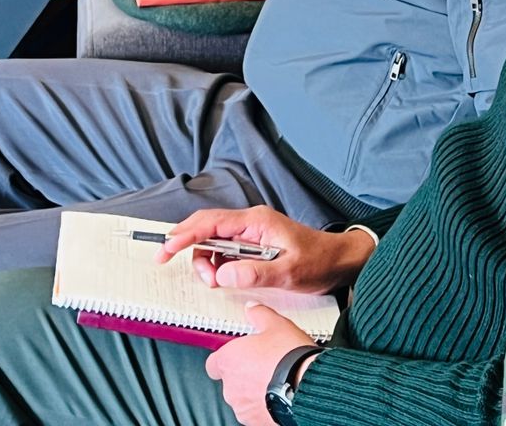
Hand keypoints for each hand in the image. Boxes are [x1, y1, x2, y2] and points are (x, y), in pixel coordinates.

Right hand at [161, 206, 375, 293]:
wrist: (339, 261)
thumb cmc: (318, 261)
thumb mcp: (288, 272)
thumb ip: (255, 273)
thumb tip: (223, 274)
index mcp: (255, 221)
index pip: (210, 222)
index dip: (184, 234)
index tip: (166, 248)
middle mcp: (250, 222)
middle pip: (206, 228)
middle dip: (190, 249)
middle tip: (193, 276)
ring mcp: (251, 233)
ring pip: (213, 242)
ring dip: (206, 262)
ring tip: (216, 283)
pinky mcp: (253, 245)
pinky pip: (225, 251)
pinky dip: (218, 265)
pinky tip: (225, 278)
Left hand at [205, 304, 314, 425]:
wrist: (308, 386)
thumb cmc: (289, 356)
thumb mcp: (276, 325)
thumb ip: (259, 315)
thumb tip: (252, 308)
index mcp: (228, 361)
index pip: (214, 364)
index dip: (226, 358)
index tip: (239, 354)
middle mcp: (231, 387)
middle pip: (231, 381)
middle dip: (244, 375)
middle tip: (264, 364)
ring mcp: (243, 408)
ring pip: (244, 398)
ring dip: (254, 391)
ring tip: (275, 380)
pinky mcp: (257, 422)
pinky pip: (257, 412)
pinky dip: (265, 405)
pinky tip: (281, 394)